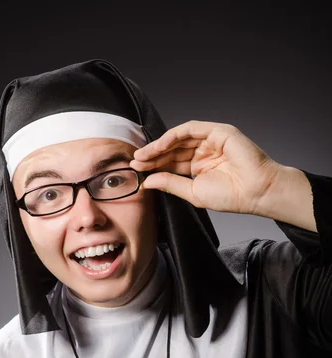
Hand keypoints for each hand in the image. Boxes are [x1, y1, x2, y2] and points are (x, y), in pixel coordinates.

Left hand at [130, 120, 281, 215]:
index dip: (154, 166)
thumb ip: (171, 184)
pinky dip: (172, 136)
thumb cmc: (231, 195)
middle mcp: (204, 152)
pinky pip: (190, 129)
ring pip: (178, 139)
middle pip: (172, 150)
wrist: (255, 192)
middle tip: (135, 162)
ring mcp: (211, 140)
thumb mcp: (193, 192)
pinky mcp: (218, 131)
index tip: (138, 172)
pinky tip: (158, 146)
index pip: (172, 163)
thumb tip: (148, 182)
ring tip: (142, 156)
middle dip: (153, 156)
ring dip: (158, 146)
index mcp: (200, 167)